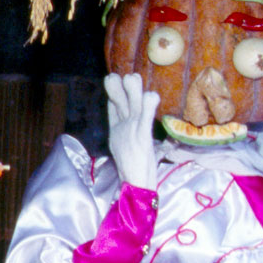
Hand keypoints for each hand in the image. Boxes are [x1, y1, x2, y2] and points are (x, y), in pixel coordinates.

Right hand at [104, 72, 160, 190]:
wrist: (136, 186)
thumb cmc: (136, 170)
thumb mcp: (128, 149)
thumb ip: (129, 136)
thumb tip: (128, 126)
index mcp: (118, 132)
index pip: (114, 109)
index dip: (113, 94)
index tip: (112, 78)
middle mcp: (122, 131)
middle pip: (119, 104)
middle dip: (118, 88)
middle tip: (117, 75)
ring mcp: (132, 133)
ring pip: (132, 107)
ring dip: (132, 91)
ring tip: (132, 77)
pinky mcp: (142, 139)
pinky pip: (145, 119)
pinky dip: (148, 107)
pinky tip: (151, 96)